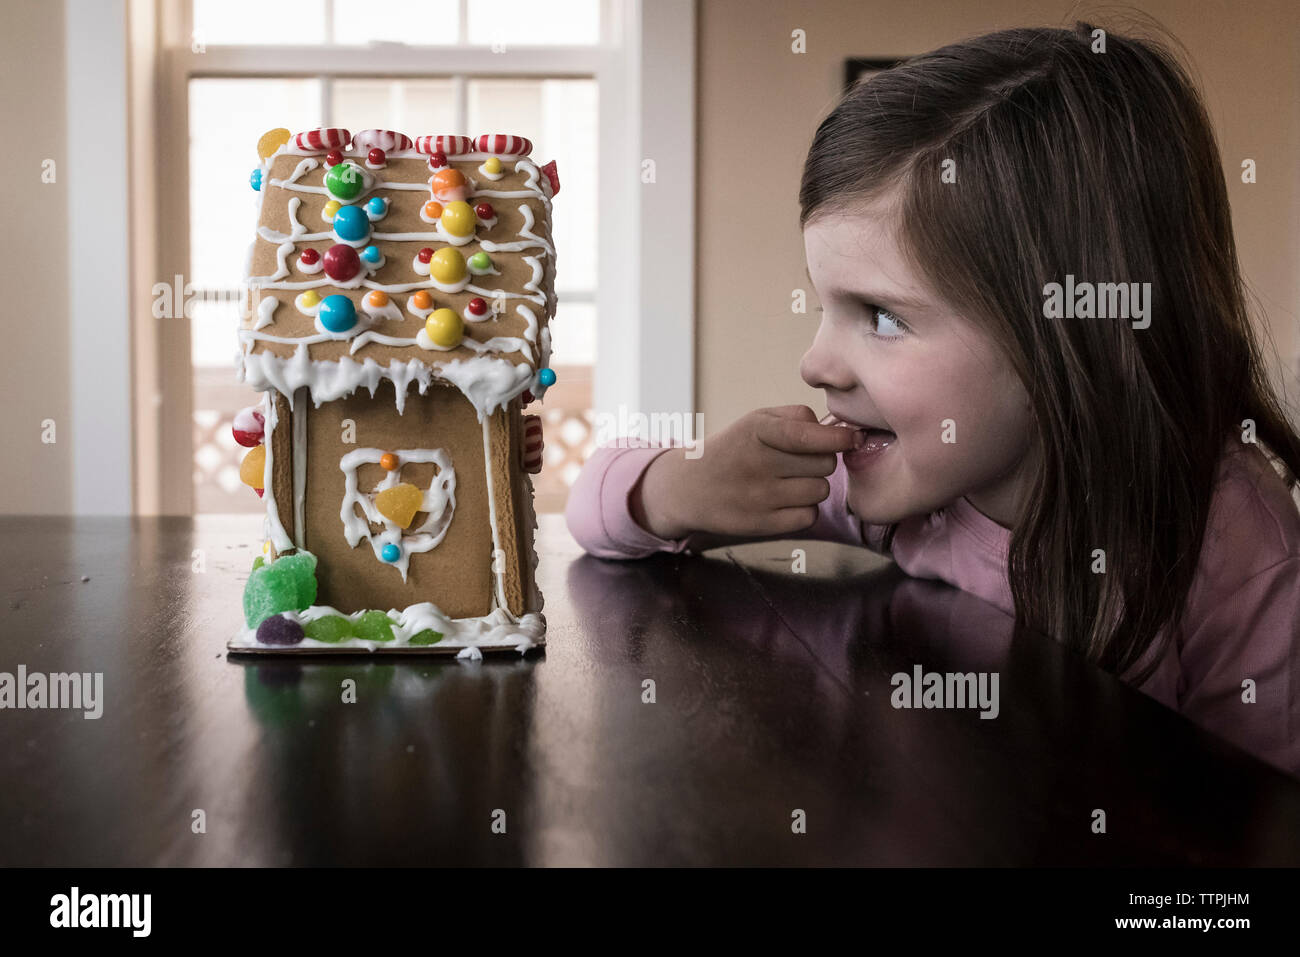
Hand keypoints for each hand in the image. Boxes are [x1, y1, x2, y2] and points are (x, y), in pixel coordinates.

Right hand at [630, 405, 861, 538]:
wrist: (689, 488)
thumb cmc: (734, 449)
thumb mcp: (756, 421)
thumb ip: (797, 418)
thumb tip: (841, 432)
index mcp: (758, 430)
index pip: (812, 435)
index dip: (840, 437)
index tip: (851, 438)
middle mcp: (758, 463)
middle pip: (825, 464)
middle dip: (821, 461)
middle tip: (799, 462)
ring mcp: (760, 497)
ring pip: (820, 491)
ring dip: (813, 486)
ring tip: (788, 482)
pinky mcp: (762, 524)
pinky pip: (809, 516)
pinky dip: (804, 510)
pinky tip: (784, 502)